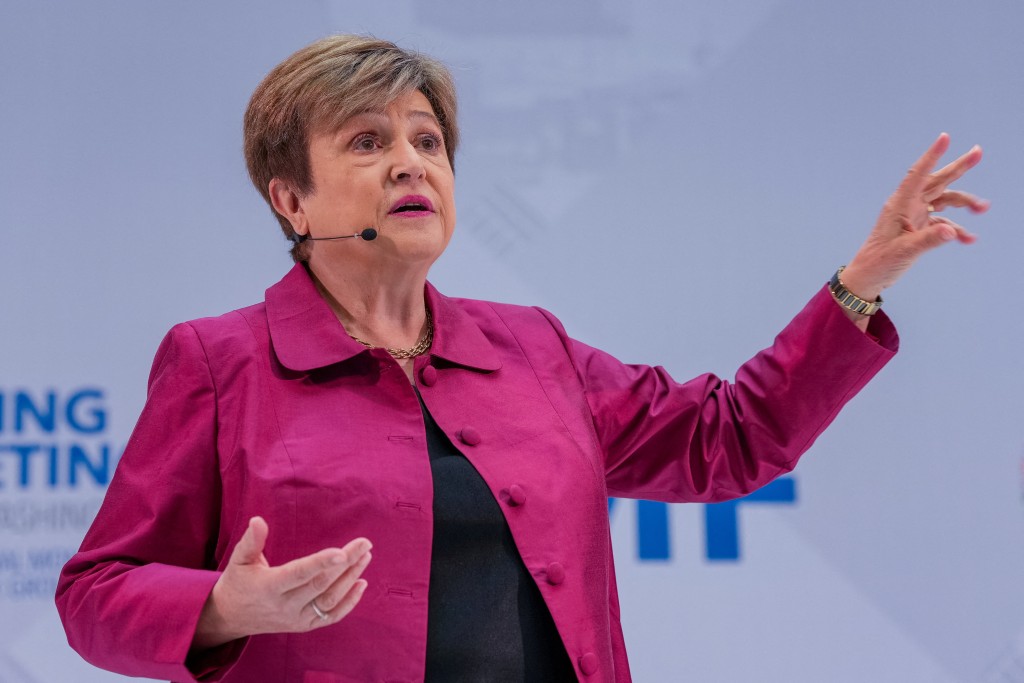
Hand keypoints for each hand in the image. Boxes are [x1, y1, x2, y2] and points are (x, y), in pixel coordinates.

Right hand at [192, 517, 371, 649]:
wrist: (231, 617)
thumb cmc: (238, 582)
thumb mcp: (238, 560)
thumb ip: (251, 541)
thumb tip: (258, 520)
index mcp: (269, 587)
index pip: (299, 574)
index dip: (320, 563)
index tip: (341, 552)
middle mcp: (285, 606)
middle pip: (321, 585)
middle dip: (346, 564)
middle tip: (365, 543)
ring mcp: (296, 618)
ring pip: (329, 600)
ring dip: (350, 578)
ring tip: (366, 557)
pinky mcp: (304, 625)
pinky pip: (330, 617)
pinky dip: (349, 602)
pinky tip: (362, 583)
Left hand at [841, 133, 988, 303]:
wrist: (868, 277)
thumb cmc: (879, 262)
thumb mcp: (904, 251)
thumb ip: (928, 240)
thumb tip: (951, 232)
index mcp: (899, 205)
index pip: (917, 175)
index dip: (932, 156)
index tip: (944, 138)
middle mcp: (907, 206)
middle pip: (936, 181)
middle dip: (958, 167)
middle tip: (978, 152)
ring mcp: (913, 216)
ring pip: (943, 201)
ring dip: (964, 203)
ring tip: (984, 208)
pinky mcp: (919, 229)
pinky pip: (942, 223)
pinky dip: (956, 229)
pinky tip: (969, 239)